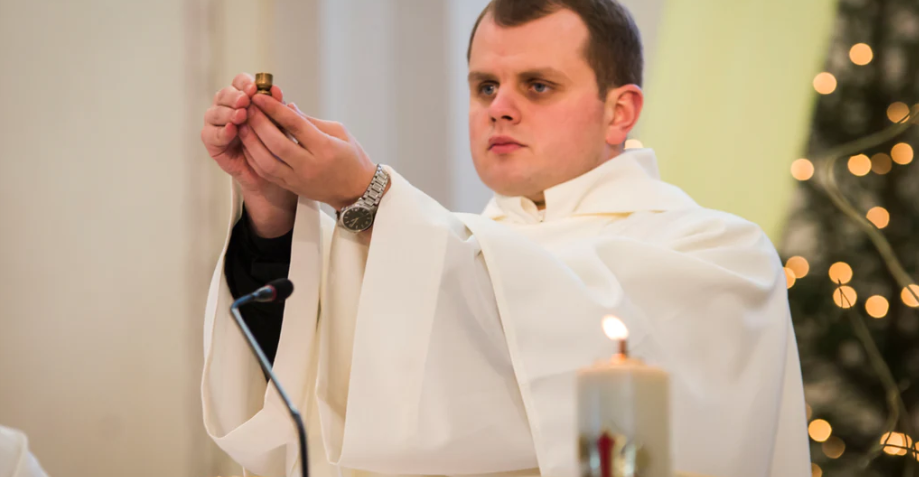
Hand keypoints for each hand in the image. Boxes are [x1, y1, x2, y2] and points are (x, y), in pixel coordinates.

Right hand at [200, 73, 297, 236]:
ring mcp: (217, 125)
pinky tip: (232, 130)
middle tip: (246, 100)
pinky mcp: (212, 143)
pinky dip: (221, 131)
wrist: (274, 172)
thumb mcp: (281, 124)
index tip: (255, 87)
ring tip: (241, 115)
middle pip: (224, 95)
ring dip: (227, 112)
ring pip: (214, 112)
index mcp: (244, 99)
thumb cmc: (278, 145)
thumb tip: (276, 90)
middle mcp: (227, 109)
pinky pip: (211, 134)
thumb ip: (277, 107)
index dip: (244, 83)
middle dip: (234, 96)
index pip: (239, 83)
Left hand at [239, 94, 377, 210]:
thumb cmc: (352, 158)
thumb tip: (288, 107)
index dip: (275, 109)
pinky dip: (254, 157)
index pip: (295, 125)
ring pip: (266, 161)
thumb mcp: (339, 133)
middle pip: (277, 142)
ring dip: (251, 142)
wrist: (358, 192)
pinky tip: (248, 144)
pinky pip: (266, 173)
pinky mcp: (292, 187)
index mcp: (325, 148)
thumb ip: (311, 121)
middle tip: (248, 108)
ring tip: (243, 125)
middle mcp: (310, 165)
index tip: (260, 96)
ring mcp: (299, 179)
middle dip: (259, 123)